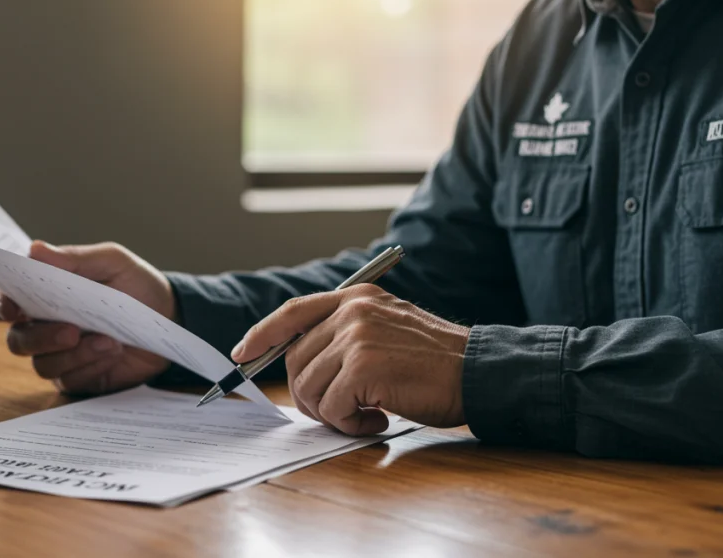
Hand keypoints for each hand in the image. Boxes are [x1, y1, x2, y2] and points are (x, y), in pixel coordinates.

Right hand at [0, 240, 172, 394]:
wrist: (171, 319)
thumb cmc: (136, 285)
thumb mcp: (112, 263)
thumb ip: (74, 259)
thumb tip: (35, 249)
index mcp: (43, 294)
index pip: (4, 302)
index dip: (0, 306)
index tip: (12, 308)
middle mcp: (44, 327)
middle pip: (18, 340)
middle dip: (40, 337)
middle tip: (71, 331)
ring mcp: (60, 355)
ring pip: (43, 364)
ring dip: (74, 354)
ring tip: (108, 341)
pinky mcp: (80, 378)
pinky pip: (71, 380)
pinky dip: (91, 366)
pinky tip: (112, 353)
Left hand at [231, 284, 469, 434]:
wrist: (479, 373)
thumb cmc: (437, 364)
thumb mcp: (388, 331)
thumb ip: (347, 336)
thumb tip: (301, 363)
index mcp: (357, 299)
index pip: (293, 312)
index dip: (262, 334)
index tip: (242, 354)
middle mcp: (353, 311)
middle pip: (295, 360)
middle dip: (309, 395)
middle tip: (342, 411)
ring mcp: (357, 337)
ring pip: (308, 387)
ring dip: (332, 413)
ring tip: (367, 414)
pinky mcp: (364, 367)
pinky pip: (330, 407)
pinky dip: (348, 424)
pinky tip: (377, 419)